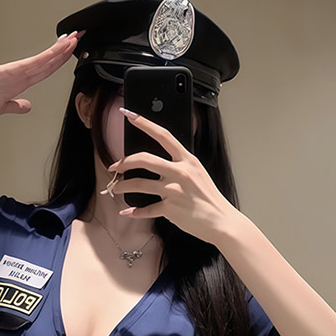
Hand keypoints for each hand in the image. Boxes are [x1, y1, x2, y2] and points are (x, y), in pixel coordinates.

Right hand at [0, 31, 82, 117]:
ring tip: (76, 37)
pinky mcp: (12, 69)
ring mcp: (17, 70)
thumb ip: (15, 106)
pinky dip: (50, 55)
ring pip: (46, 59)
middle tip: (79, 37)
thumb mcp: (0, 108)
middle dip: (66, 50)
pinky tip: (62, 48)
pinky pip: (36, 62)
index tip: (71, 53)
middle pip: (49, 61)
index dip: (59, 62)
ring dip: (62, 49)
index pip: (45, 71)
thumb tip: (27, 106)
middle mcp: (20, 73)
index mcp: (19, 82)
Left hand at [108, 108, 235, 242]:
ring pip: (139, 184)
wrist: (220, 221)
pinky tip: (127, 212)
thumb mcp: (198, 174)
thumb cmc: (209, 198)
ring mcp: (174, 190)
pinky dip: (134, 212)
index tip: (129, 115)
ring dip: (122, 186)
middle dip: (124, 162)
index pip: (163, 136)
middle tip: (115, 167)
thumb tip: (159, 164)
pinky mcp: (170, 209)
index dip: (144, 123)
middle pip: (144, 159)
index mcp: (188, 160)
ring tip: (116, 188)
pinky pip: (146, 209)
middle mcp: (179, 172)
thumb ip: (180, 166)